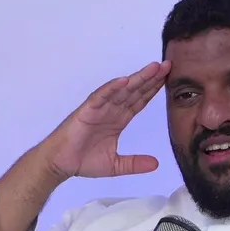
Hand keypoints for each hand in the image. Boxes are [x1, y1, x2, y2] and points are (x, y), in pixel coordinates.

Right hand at [41, 60, 170, 179]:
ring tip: (152, 68)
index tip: (168, 78)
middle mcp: (111, 110)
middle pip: (134, 91)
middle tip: (167, 65)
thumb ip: (135, 163)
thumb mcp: (116, 165)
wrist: (61, 164)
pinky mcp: (87, 111)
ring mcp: (100, 109)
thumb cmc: (83, 161)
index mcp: (119, 120)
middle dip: (150, 78)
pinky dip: (112, 88)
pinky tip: (124, 81)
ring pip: (121, 90)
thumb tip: (156, 164)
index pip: (139, 101)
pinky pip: (101, 97)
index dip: (153, 90)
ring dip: (137, 79)